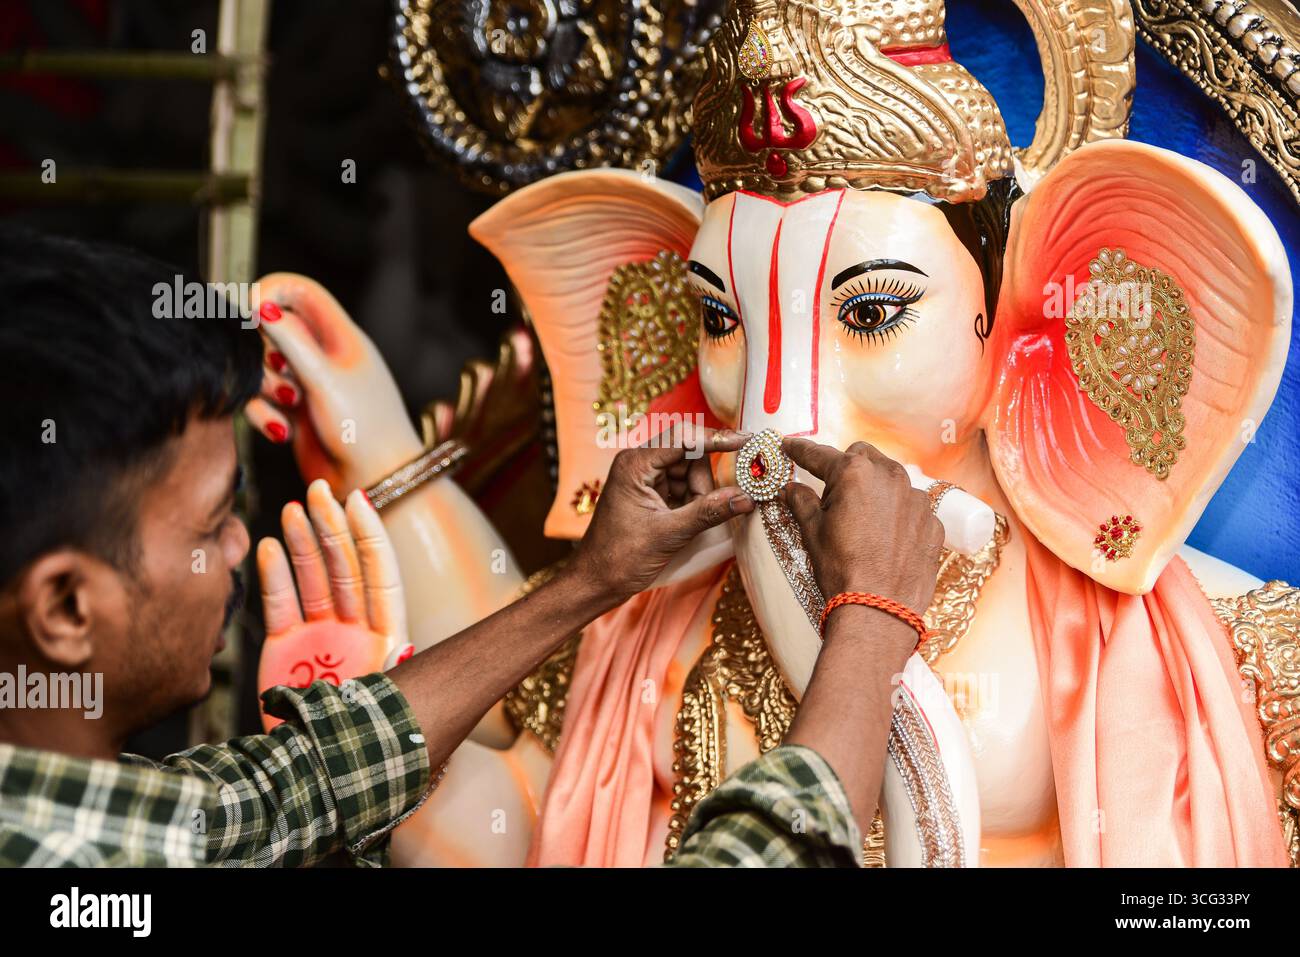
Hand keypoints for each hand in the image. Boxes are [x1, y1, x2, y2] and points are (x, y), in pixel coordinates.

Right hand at [246, 274, 422, 494]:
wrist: (377, 483)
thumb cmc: (365, 431)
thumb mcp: (325, 379)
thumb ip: (290, 340)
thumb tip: (259, 305)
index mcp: (340, 336)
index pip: (298, 290)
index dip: (269, 293)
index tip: (249, 315)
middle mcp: (323, 355)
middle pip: (271, 328)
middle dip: (262, 352)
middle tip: (278, 373)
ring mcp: (308, 385)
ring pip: (260, 367)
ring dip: (264, 388)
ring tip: (289, 407)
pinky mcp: (294, 414)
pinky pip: (261, 401)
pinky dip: (264, 415)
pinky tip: (282, 433)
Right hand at [256, 478, 413, 730]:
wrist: (307, 779)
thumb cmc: (356, 746)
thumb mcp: (381, 706)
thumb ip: (388, 675)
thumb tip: (404, 650)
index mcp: (387, 637)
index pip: (381, 575)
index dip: (370, 537)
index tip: (358, 499)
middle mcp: (356, 631)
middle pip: (347, 568)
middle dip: (334, 528)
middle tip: (319, 489)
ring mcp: (320, 637)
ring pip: (314, 579)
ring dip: (304, 543)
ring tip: (294, 508)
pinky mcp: (285, 650)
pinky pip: (280, 605)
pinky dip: (274, 576)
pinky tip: (270, 545)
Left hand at [566, 424, 753, 605]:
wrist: (596, 582)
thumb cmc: (620, 558)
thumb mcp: (669, 534)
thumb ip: (708, 512)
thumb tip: (747, 497)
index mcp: (635, 464)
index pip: (683, 438)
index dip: (717, 438)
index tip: (747, 441)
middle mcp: (639, 464)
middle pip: (690, 456)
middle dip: (703, 485)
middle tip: (705, 510)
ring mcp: (646, 478)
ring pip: (691, 474)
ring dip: (698, 498)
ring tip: (683, 525)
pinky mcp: (652, 494)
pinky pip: (684, 489)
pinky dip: (692, 505)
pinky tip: (684, 524)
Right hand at [780, 438, 943, 615]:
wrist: (879, 612)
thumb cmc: (842, 570)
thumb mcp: (812, 533)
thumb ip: (800, 502)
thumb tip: (790, 489)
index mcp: (855, 473)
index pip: (820, 455)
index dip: (800, 450)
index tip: (789, 446)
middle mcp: (891, 477)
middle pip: (862, 457)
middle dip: (845, 468)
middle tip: (831, 494)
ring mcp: (917, 500)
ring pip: (891, 481)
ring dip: (875, 491)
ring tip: (861, 523)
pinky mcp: (933, 523)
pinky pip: (911, 508)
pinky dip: (897, 516)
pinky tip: (885, 540)